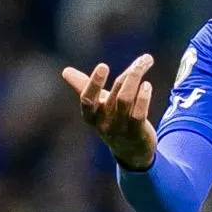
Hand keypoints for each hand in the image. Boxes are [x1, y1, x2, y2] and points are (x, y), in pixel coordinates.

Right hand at [62, 54, 157, 170]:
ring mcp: (120, 129)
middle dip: (130, 74)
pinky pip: (138, 115)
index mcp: (92, 115)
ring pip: (126, 101)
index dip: (94, 83)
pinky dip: (143, 99)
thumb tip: (65, 71)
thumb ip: (83, 88)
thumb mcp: (98, 106)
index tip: (103, 66)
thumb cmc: (112, 121)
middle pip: (115, 94)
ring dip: (136, 81)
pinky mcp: (136, 133)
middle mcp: (104, 122)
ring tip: (145, 65)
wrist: (131, 151)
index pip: (87, 100)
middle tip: (142, 60)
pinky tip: (147, 85)